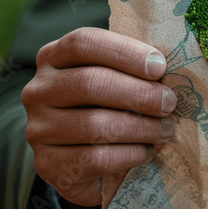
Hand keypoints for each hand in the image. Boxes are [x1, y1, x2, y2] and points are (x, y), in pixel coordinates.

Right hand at [22, 27, 175, 208]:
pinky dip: (129, 154)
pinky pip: (95, 158)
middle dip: (139, 93)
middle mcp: (38, 90)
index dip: (124, 52)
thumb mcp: (117, 81)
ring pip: (94, 125)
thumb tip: (168, 70)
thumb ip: (133, 70)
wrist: (87, 166)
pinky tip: (147, 151)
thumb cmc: (109, 110)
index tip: (160, 67)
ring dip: (140, 128)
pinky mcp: (47, 164)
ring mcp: (37, 129)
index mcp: (53, 58)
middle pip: (90, 83)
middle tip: (170, 103)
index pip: (83, 43)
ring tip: (165, 130)